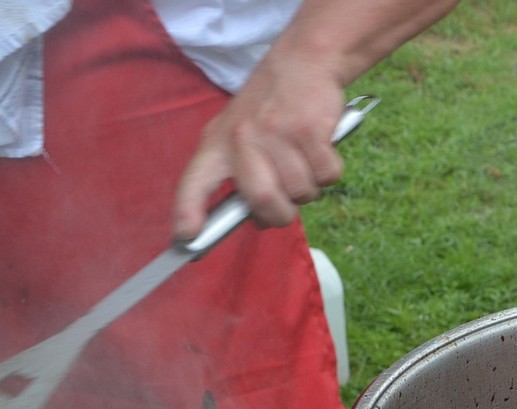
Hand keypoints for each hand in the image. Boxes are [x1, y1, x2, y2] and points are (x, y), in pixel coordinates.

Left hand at [172, 57, 346, 241]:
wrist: (302, 62)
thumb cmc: (271, 108)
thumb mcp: (240, 136)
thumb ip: (243, 179)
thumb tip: (259, 222)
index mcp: (217, 145)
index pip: (194, 182)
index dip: (187, 212)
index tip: (186, 237)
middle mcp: (241, 139)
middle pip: (264, 200)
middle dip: (282, 213)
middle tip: (287, 204)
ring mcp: (275, 133)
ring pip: (301, 192)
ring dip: (310, 187)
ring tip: (304, 161)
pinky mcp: (309, 130)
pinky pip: (326, 176)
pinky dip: (329, 171)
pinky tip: (321, 149)